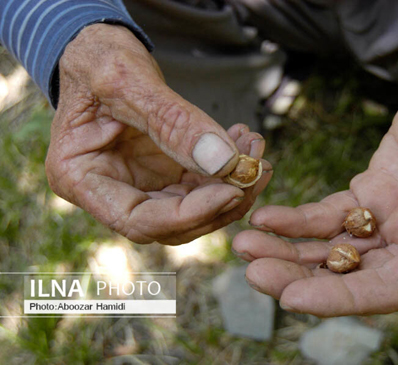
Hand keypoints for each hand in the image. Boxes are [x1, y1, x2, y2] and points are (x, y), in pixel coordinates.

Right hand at [46, 24, 271, 244]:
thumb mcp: (128, 81)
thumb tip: (224, 161)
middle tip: (256, 168)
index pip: (138, 220)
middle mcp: (111, 191)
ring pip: (193, 208)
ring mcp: (139, 185)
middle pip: (172, 222)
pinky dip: (226, 170)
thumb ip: (174, 122)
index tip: (232, 191)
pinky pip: (200, 185)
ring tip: (254, 148)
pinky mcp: (162, 174)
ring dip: (231, 185)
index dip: (189, 214)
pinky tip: (244, 143)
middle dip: (220, 201)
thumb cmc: (98, 59)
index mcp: (81, 179)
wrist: (101, 52)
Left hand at [232, 42, 397, 315]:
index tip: (294, 299)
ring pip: (336, 249)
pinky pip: (330, 213)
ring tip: (246, 246)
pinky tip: (266, 218)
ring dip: (290, 253)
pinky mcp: (373, 192)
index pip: (396, 288)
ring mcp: (393, 218)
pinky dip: (297, 219)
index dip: (345, 298)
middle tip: (253, 274)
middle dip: (302, 279)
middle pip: (355, 276)